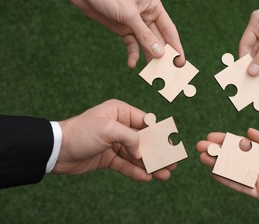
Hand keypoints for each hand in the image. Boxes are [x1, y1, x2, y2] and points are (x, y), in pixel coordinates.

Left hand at [54, 99, 174, 180]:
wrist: (56, 150)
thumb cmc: (82, 132)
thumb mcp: (109, 129)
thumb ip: (131, 138)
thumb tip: (142, 152)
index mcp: (120, 112)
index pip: (145, 122)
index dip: (160, 133)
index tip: (172, 144)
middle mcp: (119, 126)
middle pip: (144, 140)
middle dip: (158, 152)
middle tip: (172, 163)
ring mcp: (114, 143)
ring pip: (136, 155)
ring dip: (150, 165)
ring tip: (164, 174)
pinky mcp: (108, 157)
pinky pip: (125, 165)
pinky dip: (135, 171)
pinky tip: (147, 178)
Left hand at [60, 0, 184, 67]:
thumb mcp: (129, 15)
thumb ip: (145, 35)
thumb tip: (160, 53)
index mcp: (154, 7)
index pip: (169, 30)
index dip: (176, 47)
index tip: (180, 62)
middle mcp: (147, 16)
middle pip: (159, 39)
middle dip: (162, 55)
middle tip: (167, 72)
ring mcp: (135, 24)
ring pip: (146, 44)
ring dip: (148, 57)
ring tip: (151, 73)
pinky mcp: (123, 29)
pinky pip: (132, 45)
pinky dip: (132, 54)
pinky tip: (131, 64)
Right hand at [197, 128, 258, 217]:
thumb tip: (248, 131)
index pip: (241, 144)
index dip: (225, 140)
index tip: (210, 136)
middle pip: (233, 157)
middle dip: (217, 151)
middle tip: (200, 146)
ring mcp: (258, 179)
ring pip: (233, 171)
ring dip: (218, 165)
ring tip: (202, 159)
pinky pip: (241, 186)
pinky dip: (228, 180)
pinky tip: (215, 174)